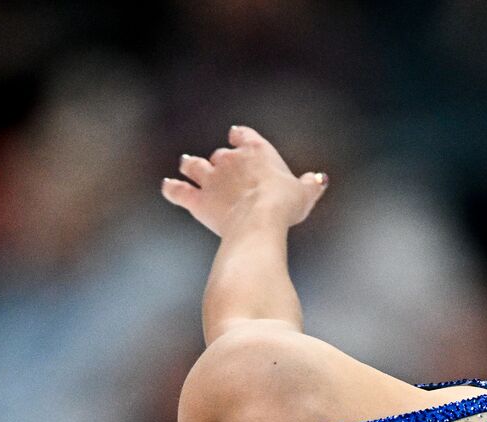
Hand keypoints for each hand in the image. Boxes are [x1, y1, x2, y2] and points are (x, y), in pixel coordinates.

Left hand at [161, 125, 328, 235]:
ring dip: (190, 165)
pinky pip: (178, 191)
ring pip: (194, 165)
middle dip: (219, 162)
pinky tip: (167, 187)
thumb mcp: (304, 194)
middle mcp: (229, 160)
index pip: (243, 135)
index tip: (236, 136)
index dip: (240, 136)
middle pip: (220, 155)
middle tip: (220, 169)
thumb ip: (310, 184)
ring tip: (185, 163)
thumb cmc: (285, 205)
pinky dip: (171, 189)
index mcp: (256, 151)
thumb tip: (319, 179)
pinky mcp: (198, 200)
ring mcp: (211, 179)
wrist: (260, 221)